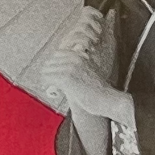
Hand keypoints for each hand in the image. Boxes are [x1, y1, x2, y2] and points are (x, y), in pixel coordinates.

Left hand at [41, 10, 134, 131]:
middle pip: (49, 62)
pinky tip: (54, 90)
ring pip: (46, 70)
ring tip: (53, 87)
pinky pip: (48, 78)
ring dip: (47, 79)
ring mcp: (70, 68)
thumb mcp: (87, 71)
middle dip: (48, 72)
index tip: (54, 75)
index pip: (56, 55)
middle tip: (52, 83)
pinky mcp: (67, 79)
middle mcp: (74, 58)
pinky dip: (47, 84)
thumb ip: (75, 66)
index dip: (53, 66)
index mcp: (78, 55)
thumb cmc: (98, 89)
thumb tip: (57, 67)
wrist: (108, 99)